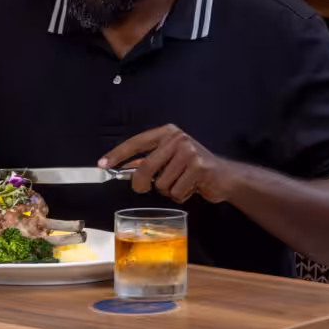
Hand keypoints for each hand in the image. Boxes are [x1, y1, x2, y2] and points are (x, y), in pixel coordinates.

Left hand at [100, 124, 234, 203]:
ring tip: (181, 183)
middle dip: (140, 183)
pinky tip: (191, 188)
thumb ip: (147, 161)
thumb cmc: (193, 168)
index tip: (102, 164)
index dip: (117, 154)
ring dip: (167, 190)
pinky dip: (180, 195)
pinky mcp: (199, 167)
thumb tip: (122, 168)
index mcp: (166, 133)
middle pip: (145, 167)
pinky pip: (176, 191)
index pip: (136, 142)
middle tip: (142, 189)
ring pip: (161, 183)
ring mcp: (189, 151)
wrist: (225, 177)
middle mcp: (177, 138)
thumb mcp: (169, 159)